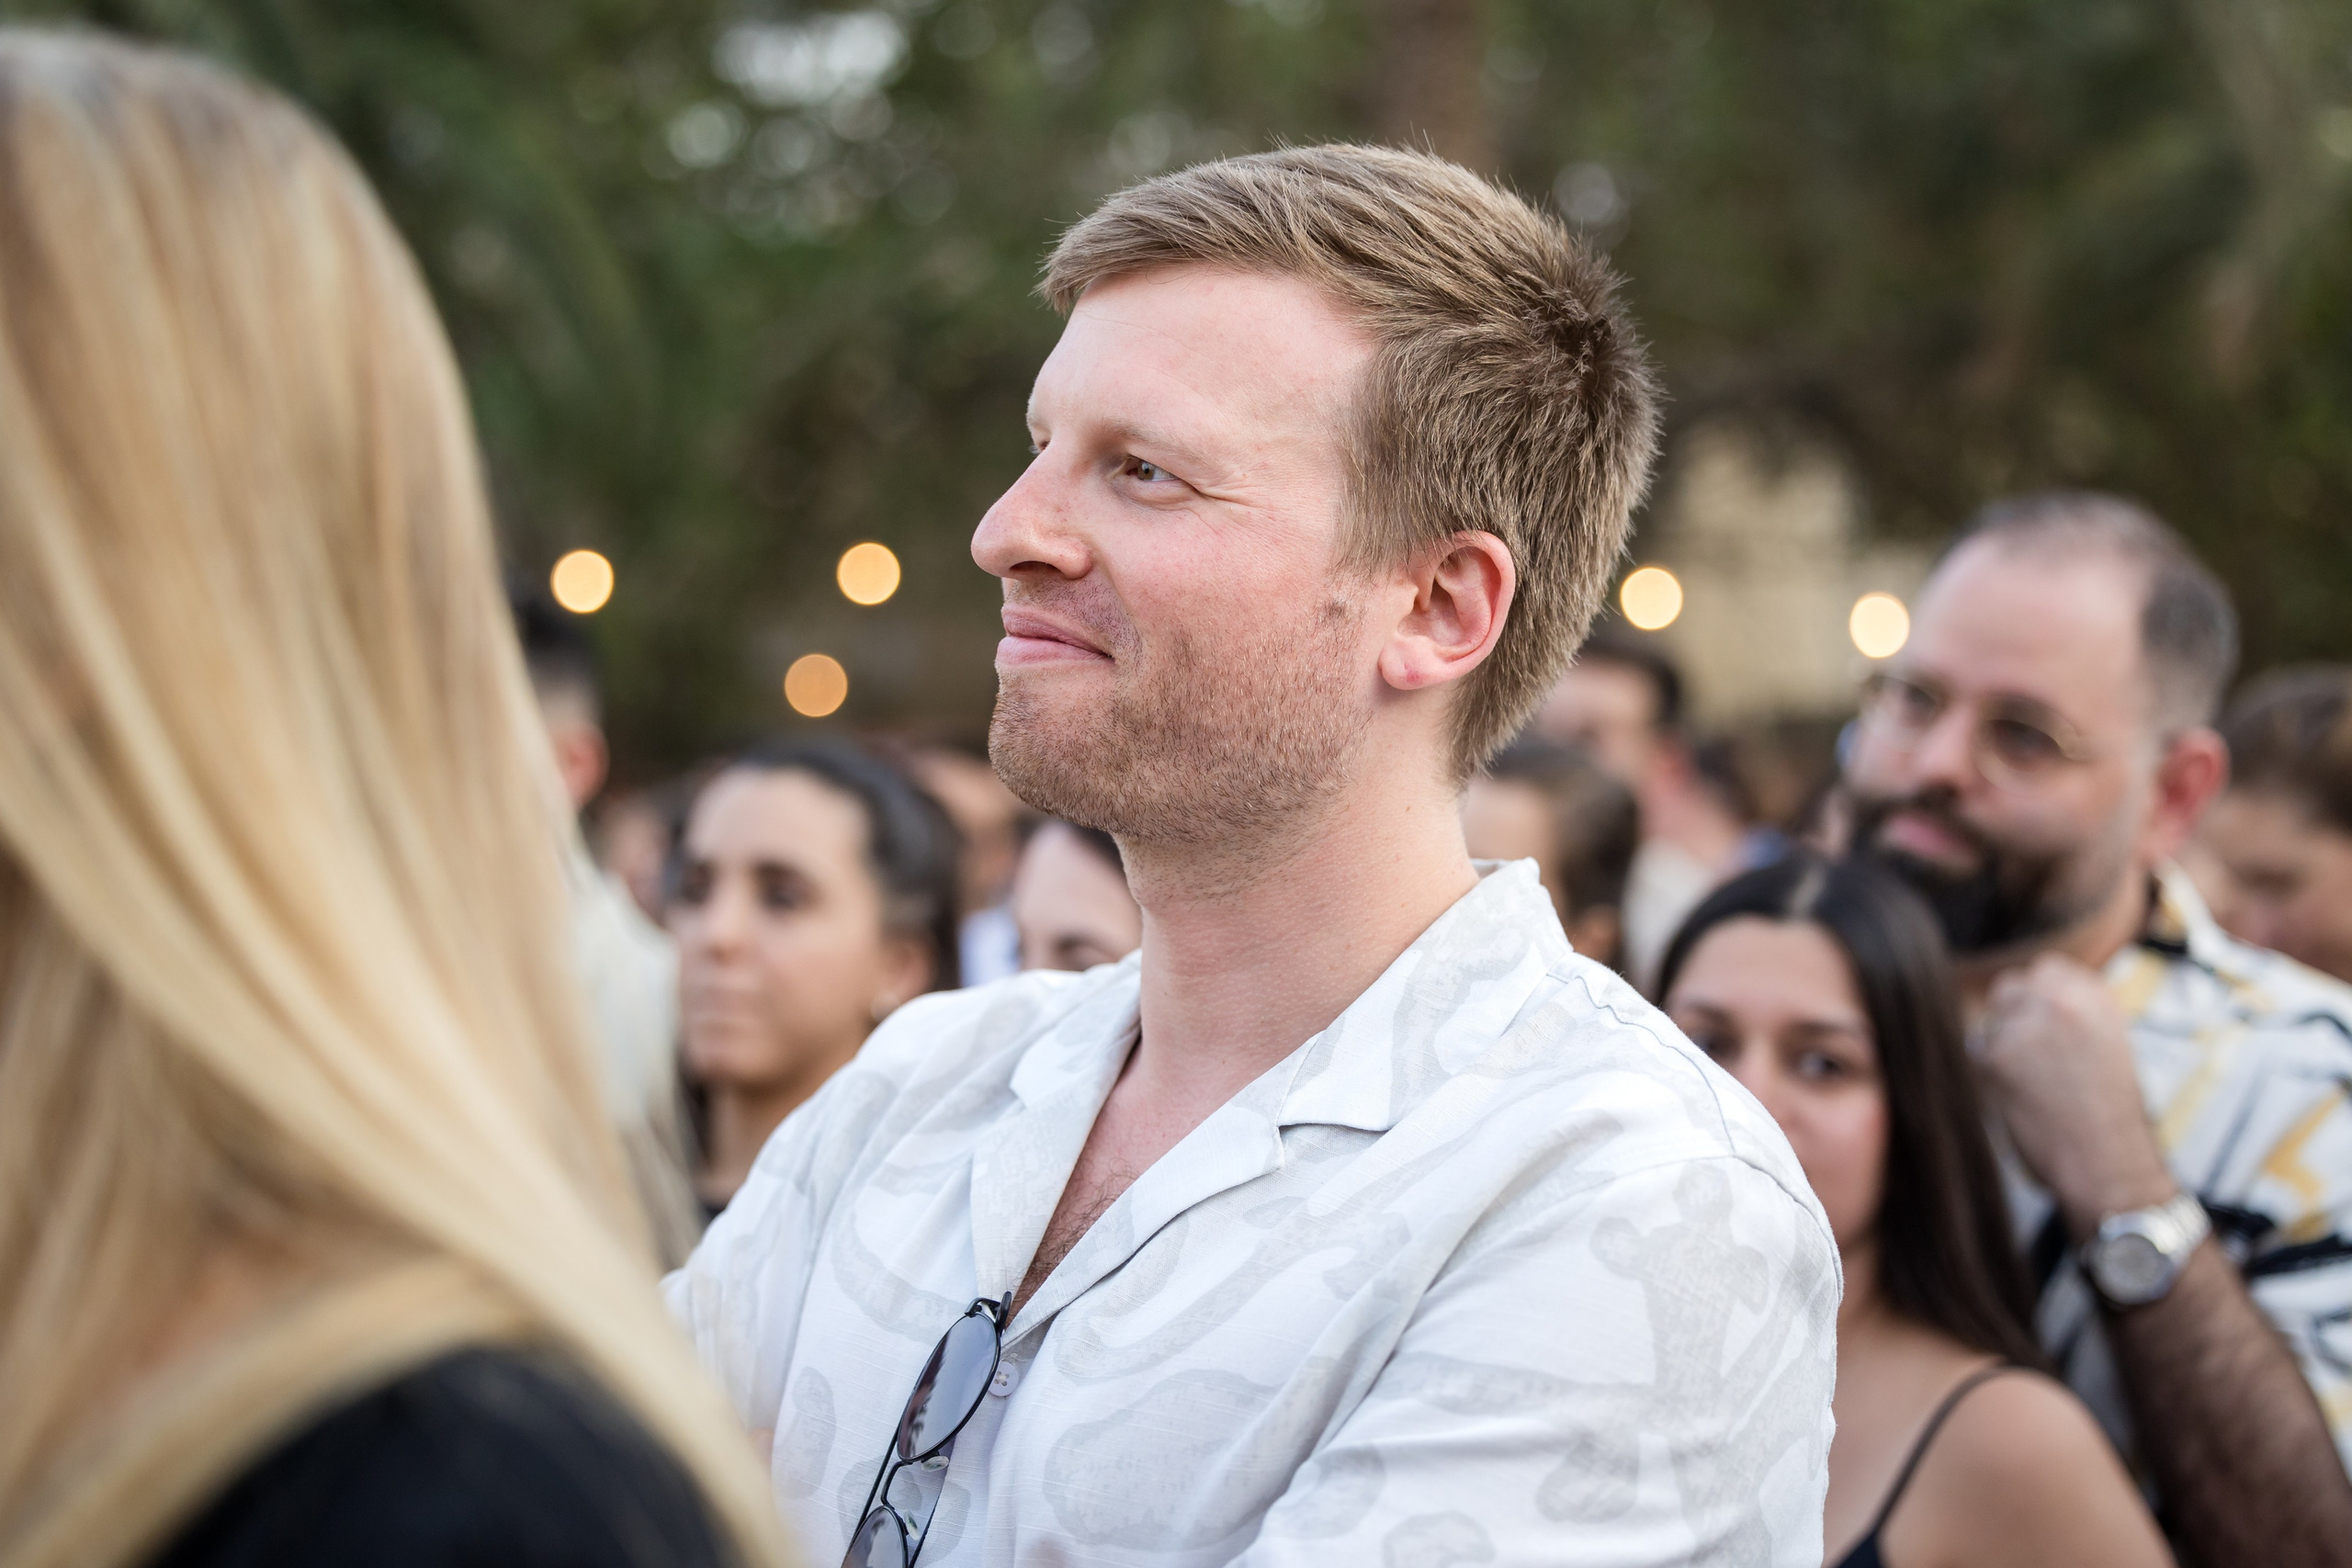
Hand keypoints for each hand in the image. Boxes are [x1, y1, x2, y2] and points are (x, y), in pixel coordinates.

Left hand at [1975, 953, 2176, 1235]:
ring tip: (2028, 1081)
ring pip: (1989, 1020)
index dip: (2037, 995)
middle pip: (2010, 988)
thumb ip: (2074, 1013)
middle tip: (2027, 1055)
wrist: (2109, 1162)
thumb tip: (2033, 996)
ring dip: (1999, 1043)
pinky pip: (1977, 1052)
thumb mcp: (2109, 1044)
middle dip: (2012, 1016)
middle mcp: (2060, 1001)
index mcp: (2094, 997)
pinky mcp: (1997, 1055)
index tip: (2038, 1018)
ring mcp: (2026, 1024)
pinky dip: (1989, 1072)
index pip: (2045, 969)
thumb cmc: (2111, 1114)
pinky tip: (2016, 1096)